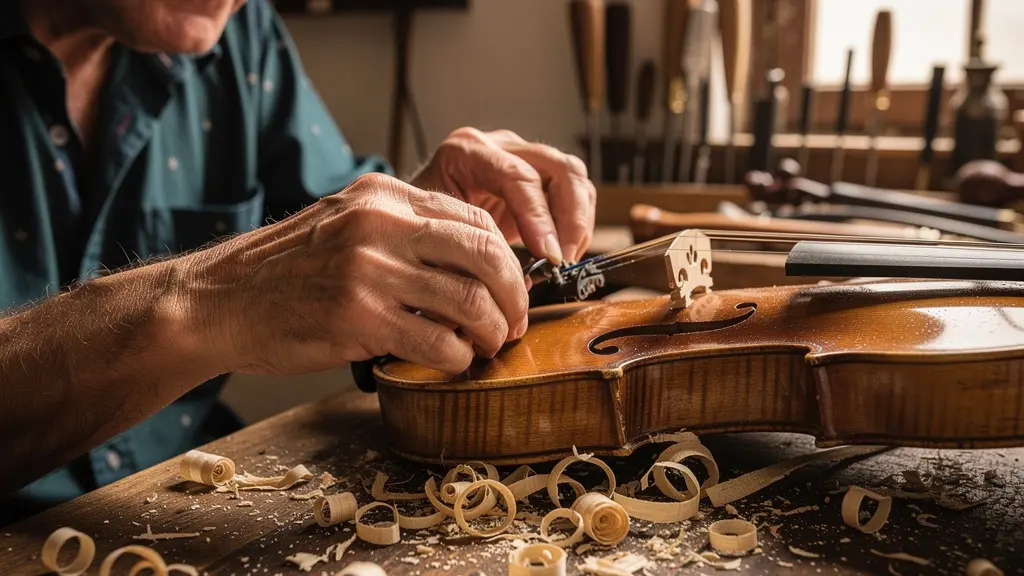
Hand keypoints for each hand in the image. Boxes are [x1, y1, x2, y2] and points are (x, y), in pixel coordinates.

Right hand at [184, 173, 528, 375]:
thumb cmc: (282, 271)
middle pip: (486, 255)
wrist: (216, 301)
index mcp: (383, 196)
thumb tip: (469, 264)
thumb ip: (400, 231)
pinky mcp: (360, 319)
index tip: (511, 286)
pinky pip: (439, 342)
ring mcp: (371, 270)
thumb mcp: (342, 224)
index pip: (474, 218)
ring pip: (471, 301)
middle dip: (514, 295)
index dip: (506, 258)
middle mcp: (381, 225)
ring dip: (493, 332)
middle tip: (515, 322)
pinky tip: (453, 362)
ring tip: (489, 346)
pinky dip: (458, 357)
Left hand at [410, 128, 596, 264]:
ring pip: (573, 177)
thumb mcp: (429, 233)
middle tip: (562, 262)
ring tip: (563, 262)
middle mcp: (499, 146)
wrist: (414, 214)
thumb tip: (507, 284)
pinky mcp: (537, 175)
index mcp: (465, 152)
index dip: (538, 218)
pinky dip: (576, 225)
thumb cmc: (416, 225)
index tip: (549, 256)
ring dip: (578, 223)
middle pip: (557, 168)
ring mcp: (522, 156)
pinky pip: (574, 192)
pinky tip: (562, 254)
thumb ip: (464, 253)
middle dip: (570, 219)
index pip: (517, 177)